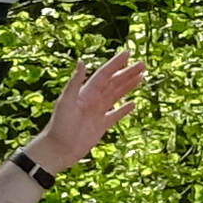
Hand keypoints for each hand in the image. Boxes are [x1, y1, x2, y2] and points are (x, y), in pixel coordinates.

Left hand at [30, 54, 141, 178]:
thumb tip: (82, 61)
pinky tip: (133, 104)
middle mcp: (93, 100)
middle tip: (143, 65)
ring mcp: (98, 112)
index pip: (104, 75)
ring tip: (141, 77)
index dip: (116, 64)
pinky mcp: (101, 126)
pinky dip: (124, 109)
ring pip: (116, 95)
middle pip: (114, 83)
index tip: (128, 53)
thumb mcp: (66, 102)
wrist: (58, 150)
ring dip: (128, 86)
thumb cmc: (60, 126)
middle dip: (127, 73)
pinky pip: (115, 115)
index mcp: (86, 93)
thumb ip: (74, 83)